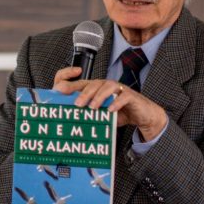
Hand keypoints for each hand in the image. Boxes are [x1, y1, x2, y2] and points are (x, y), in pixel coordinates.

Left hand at [52, 67, 167, 141]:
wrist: (143, 115)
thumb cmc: (120, 113)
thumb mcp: (102, 114)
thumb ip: (89, 114)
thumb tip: (70, 121)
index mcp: (97, 88)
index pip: (81, 82)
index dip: (70, 82)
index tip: (59, 89)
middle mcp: (107, 85)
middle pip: (93, 83)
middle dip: (83, 93)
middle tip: (77, 104)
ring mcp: (120, 89)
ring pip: (108, 86)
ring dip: (99, 96)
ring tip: (92, 107)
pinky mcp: (131, 96)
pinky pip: (124, 96)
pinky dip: (117, 102)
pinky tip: (110, 110)